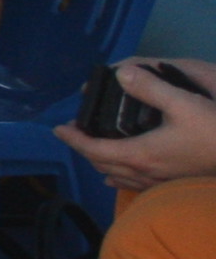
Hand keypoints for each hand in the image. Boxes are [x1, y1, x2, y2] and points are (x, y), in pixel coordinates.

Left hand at [60, 61, 215, 191]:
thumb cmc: (215, 131)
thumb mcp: (183, 103)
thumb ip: (150, 88)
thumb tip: (120, 73)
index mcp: (142, 154)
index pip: (95, 150)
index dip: (74, 139)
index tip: (59, 128)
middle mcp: (147, 173)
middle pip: (104, 165)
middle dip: (84, 149)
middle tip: (74, 132)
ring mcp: (161, 182)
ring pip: (120, 177)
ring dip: (102, 162)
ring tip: (93, 148)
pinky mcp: (174, 184)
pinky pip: (136, 185)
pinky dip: (121, 176)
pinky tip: (122, 174)